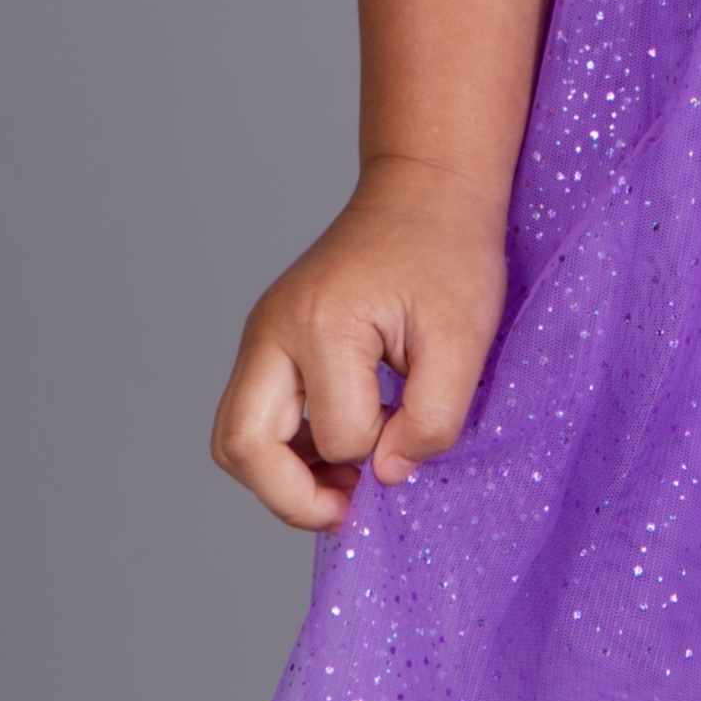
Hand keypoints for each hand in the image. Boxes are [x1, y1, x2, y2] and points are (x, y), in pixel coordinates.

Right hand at [208, 159, 512, 530]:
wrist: (425, 192)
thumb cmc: (449, 254)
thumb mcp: (466, 337)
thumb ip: (434, 417)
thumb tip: (388, 474)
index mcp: (323, 324)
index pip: (336, 436)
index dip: (381, 454)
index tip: (417, 438)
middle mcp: (273, 330)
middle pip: (240, 446)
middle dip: (291, 498)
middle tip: (350, 509)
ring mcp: (263, 334)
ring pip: (234, 438)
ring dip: (281, 478)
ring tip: (344, 485)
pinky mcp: (269, 340)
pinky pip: (252, 415)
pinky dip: (284, 450)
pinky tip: (337, 451)